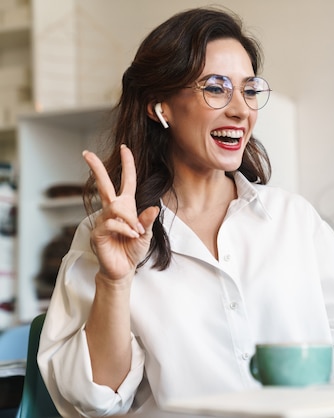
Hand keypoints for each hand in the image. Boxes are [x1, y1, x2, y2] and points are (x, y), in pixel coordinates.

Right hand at [82, 145, 159, 280]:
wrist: (123, 270)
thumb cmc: (132, 250)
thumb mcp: (146, 235)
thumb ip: (148, 221)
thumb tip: (154, 207)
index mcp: (125, 207)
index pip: (126, 182)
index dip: (127, 165)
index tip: (125, 148)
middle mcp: (112, 211)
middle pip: (103, 185)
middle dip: (97, 168)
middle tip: (86, 153)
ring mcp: (102, 221)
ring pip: (114, 208)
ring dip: (129, 219)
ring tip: (136, 232)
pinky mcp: (98, 233)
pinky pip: (112, 223)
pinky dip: (125, 229)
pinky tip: (131, 236)